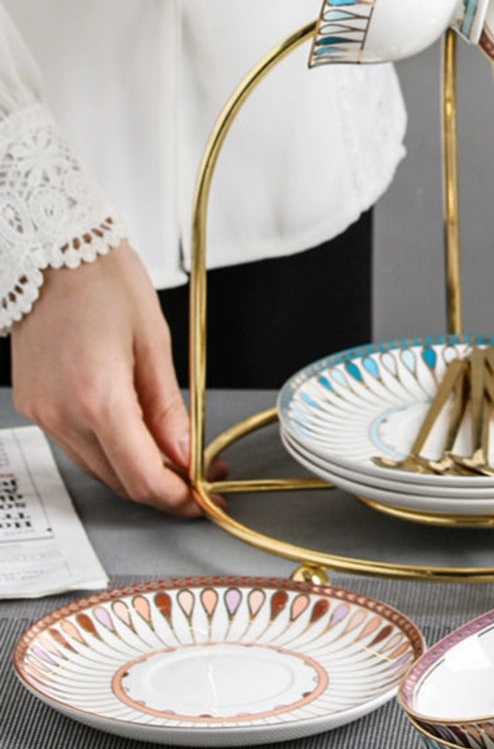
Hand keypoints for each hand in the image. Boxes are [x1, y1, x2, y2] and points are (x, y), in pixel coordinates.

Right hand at [11, 242, 201, 515]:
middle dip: (164, 486)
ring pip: (97, 467)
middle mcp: (63, 414)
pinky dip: (109, 449)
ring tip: (174, 453)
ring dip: (137, 470)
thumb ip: (168, 407)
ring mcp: (43, 412)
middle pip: (120, 480)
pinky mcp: (34, 405)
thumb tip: (186, 454)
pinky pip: (76, 444)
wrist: (53, 251)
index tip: (204, 495)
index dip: (178, 497)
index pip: (143, 476)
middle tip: (200, 474)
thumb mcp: (153, 342)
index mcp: (98, 398)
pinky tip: (135, 433)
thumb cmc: (105, 282)